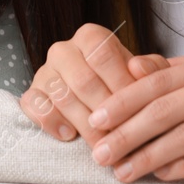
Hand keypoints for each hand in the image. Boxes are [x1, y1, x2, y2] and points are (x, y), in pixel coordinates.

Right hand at [20, 23, 168, 145]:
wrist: (101, 99)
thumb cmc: (126, 85)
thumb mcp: (145, 75)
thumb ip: (151, 70)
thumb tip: (138, 68)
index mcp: (91, 37)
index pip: (103, 55)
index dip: (121, 84)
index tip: (138, 111)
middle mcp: (63, 49)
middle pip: (83, 80)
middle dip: (105, 113)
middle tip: (123, 137)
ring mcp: (44, 71)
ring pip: (61, 96)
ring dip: (85, 125)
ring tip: (104, 146)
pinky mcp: (32, 92)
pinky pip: (33, 104)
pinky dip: (50, 121)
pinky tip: (69, 135)